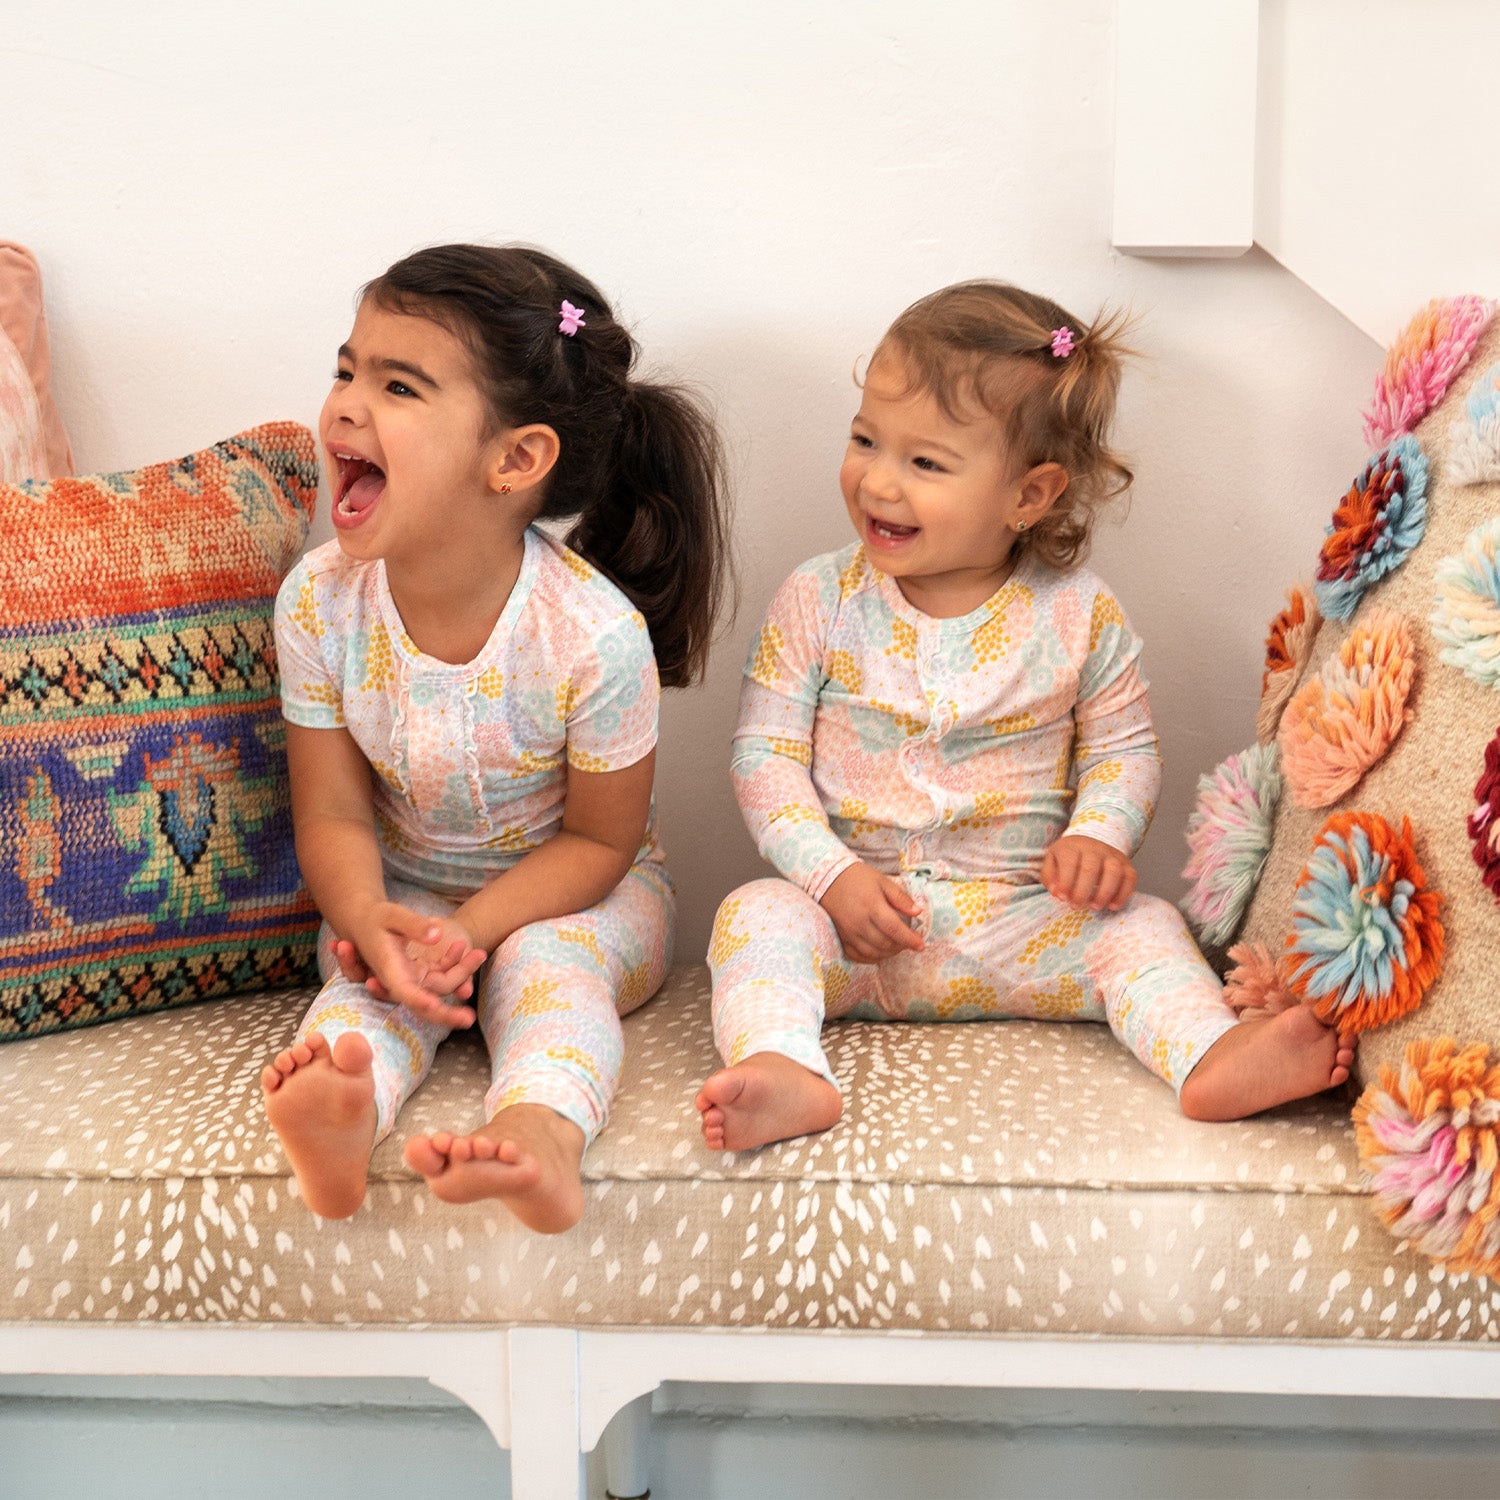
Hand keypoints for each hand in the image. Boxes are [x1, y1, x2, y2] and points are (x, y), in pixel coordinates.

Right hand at [336, 904, 486, 1026]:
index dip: (418, 1000)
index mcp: (389, 970)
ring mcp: (413, 978)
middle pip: (424, 1005)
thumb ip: (414, 925)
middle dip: (446, 1015)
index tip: (434, 1005)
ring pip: (441, 987)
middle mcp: (401, 981)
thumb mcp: (393, 915)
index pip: (404, 991)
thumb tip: (437, 934)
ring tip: (480, 953)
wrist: (368, 922)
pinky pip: (443, 974)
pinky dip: (457, 964)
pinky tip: (462, 945)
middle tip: (469, 1019)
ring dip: (463, 973)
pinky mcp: (421, 973)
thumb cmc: (377, 917)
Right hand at [819, 862, 925, 964]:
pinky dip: (871, 958)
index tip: (921, 945)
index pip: (895, 929)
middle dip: (901, 946)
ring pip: (873, 952)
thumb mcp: (882, 881)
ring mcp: (849, 932)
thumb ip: (900, 898)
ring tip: (897, 946)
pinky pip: (857, 955)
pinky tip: (879, 952)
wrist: (827, 878)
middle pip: (886, 944)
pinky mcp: (841, 937)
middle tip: (909, 942)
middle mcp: (860, 923)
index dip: (910, 940)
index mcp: (872, 906)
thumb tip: (918, 912)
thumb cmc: (857, 878)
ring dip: (888, 953)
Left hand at [1040, 834, 1137, 910]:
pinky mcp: (1126, 864)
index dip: (1065, 881)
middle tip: (1076, 906)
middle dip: (1082, 891)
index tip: (1062, 898)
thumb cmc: (1068, 858)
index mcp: (1072, 847)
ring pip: (1114, 871)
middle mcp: (1094, 848)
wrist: (1089, 843)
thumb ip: (1050, 877)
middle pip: (1090, 868)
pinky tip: (1113, 906)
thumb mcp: (1052, 862)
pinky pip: (1130, 877)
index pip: (1069, 861)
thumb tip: (1057, 893)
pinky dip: (1124, 893)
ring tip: (1095, 906)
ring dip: (1105, 892)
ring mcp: (1112, 855)